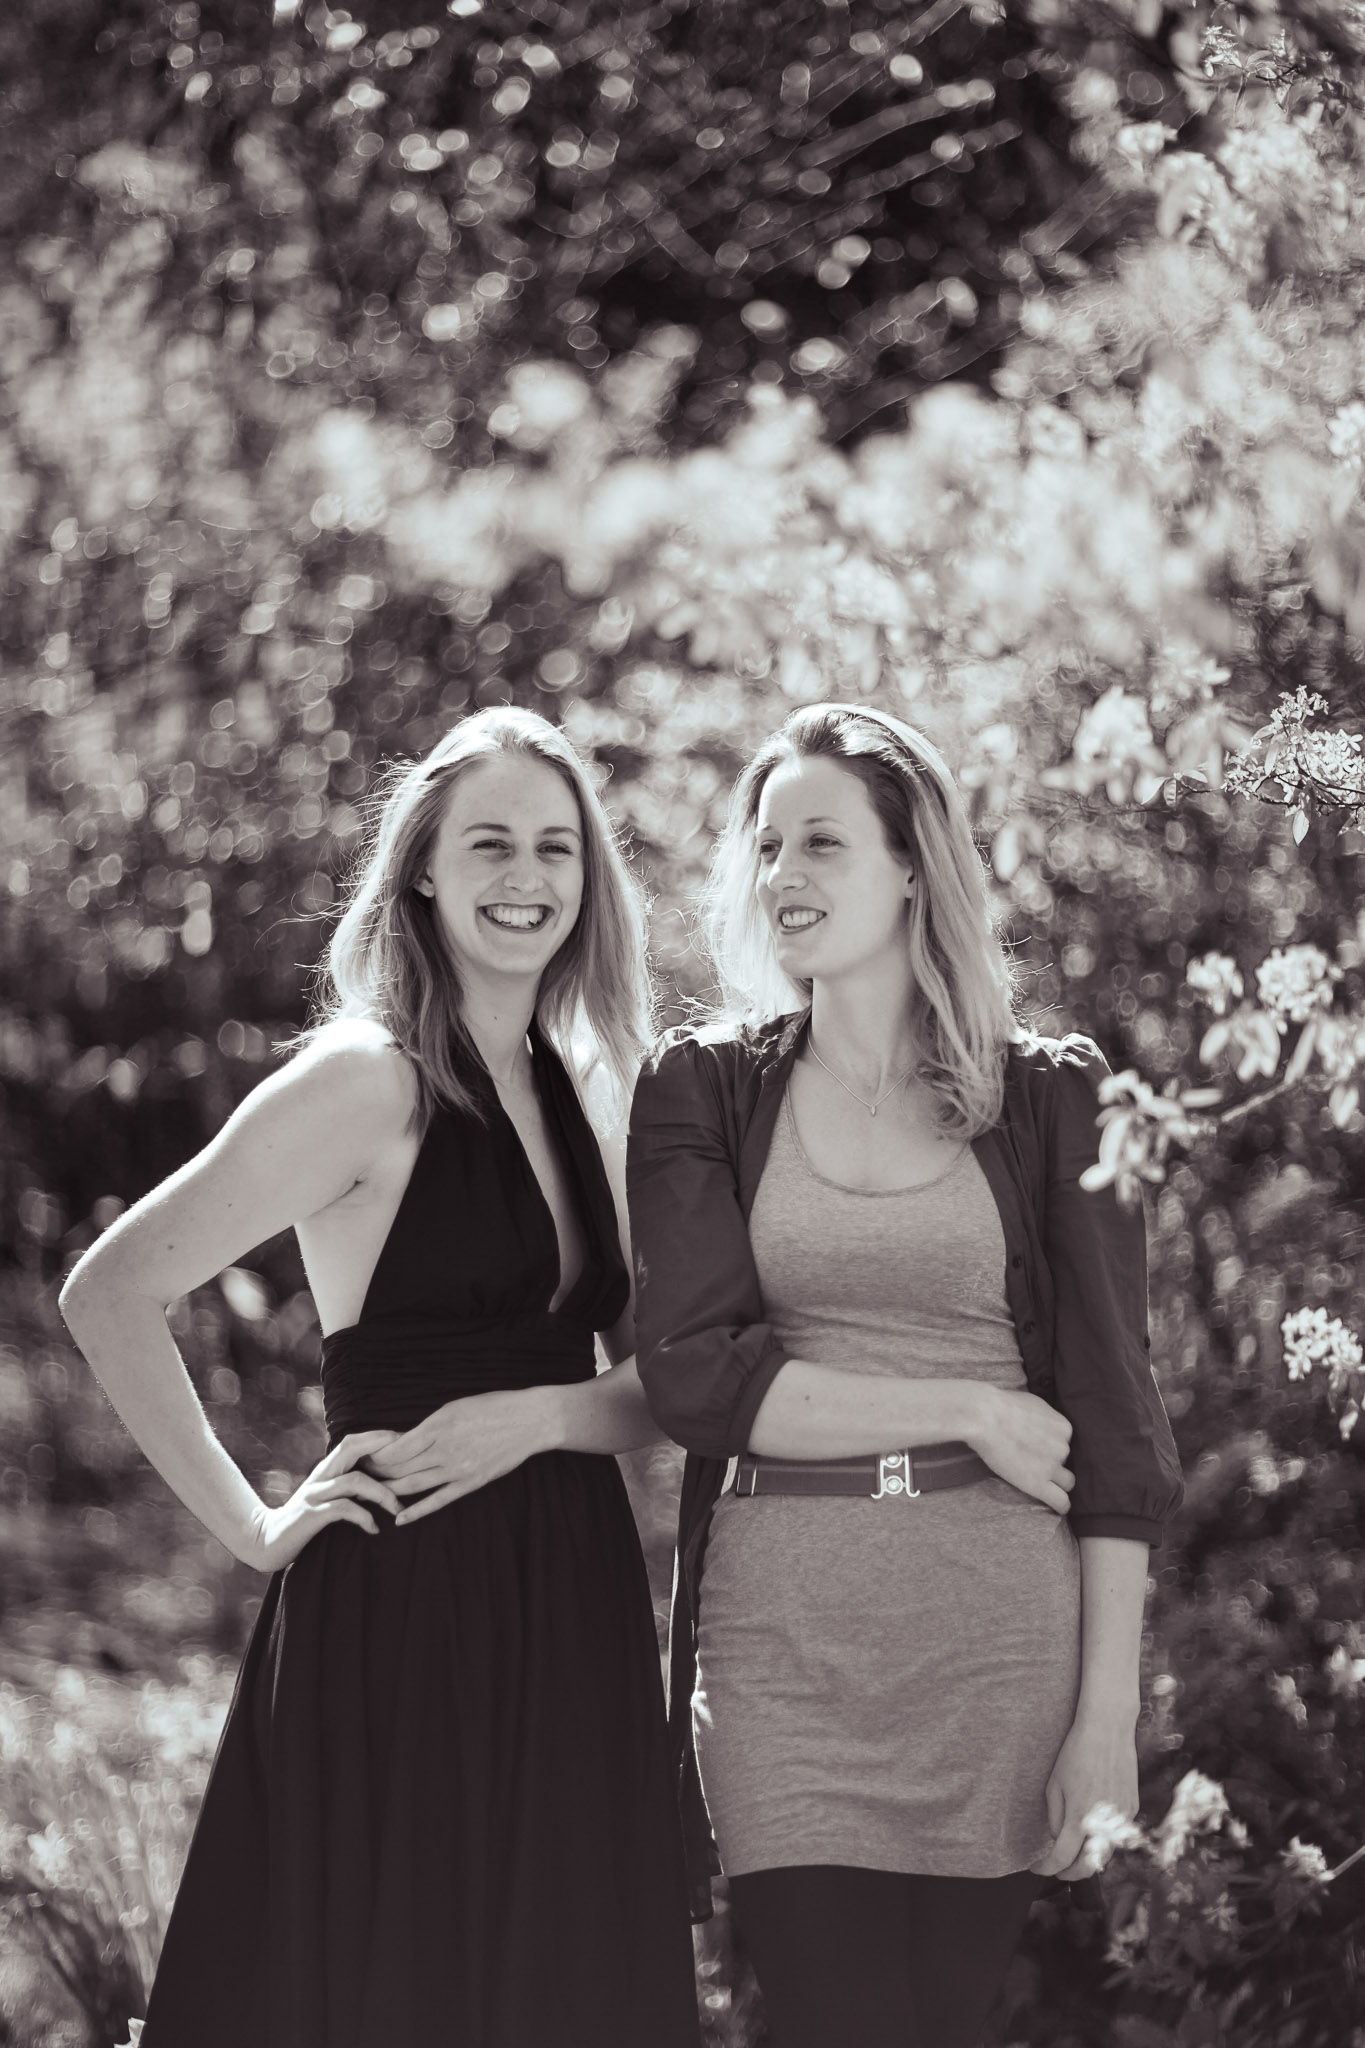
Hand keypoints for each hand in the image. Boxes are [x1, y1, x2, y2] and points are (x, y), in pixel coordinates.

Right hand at [243, 1431, 401, 1569]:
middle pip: (352, 1446)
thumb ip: (347, 1483)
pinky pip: (344, 1509)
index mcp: (326, 1468)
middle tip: (411, 1457)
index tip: (407, 1442)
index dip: (379, 1436)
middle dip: (383, 1447)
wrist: (269, 1541)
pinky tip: (375, 1528)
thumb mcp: (327, 1495)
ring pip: (355, 1480)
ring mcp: (315, 1493)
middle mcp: (321, 1475)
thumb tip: (382, 1477)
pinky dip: (364, 1517)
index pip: (353, 1441)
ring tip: (399, 1508)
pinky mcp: (312, 1515)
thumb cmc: (305, 1518)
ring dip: (383, 1493)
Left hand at [366, 1386, 561, 1525]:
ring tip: (372, 1493)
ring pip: (413, 1486)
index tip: (364, 1457)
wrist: (529, 1421)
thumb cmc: (493, 1406)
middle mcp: (444, 1450)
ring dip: (389, 1490)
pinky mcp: (470, 1483)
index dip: (376, 1455)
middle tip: (361, 1475)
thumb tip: (404, 1440)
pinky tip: (399, 1519)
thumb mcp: (455, 1407)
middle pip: (399, 1468)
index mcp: (438, 1426)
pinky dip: (416, 1511)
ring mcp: (457, 1469)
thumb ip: (429, 1426)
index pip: (395, 1448)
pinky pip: (438, 1500)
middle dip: (376, 1473)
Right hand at [967, 1385, 1074, 1512]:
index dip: (1052, 1446)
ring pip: (1067, 1483)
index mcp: (1063, 1428)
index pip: (1066, 1443)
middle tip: (1034, 1462)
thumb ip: (1045, 1417)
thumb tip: (1043, 1423)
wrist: (985, 1417)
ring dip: (1057, 1483)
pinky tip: (1059, 1508)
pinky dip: (1061, 1506)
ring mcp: (1052, 1467)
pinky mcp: (1038, 1484)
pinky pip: (1061, 1501)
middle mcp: (1063, 1448)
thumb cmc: (1002, 1405)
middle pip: (1065, 1462)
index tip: (1038, 1447)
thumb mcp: (1033, 1403)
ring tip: (1044, 1484)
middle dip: (1053, 1464)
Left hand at [1030, 1710, 1139, 1879]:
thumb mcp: (1054, 1785)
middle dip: (1069, 1873)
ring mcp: (1122, 1818)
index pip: (1062, 1859)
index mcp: (1080, 1818)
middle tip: (1055, 1869)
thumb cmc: (1076, 1752)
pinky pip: (1116, 1834)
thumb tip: (1058, 1840)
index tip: (1037, 1867)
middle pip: (1088, 1867)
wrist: (1107, 1729)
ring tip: (1072, 1850)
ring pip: (1105, 1853)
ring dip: (1087, 1857)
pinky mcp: (1132, 1808)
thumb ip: (1055, 1818)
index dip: (1047, 1868)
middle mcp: (1104, 1823)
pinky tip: (1091, 1829)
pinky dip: (1102, 1839)